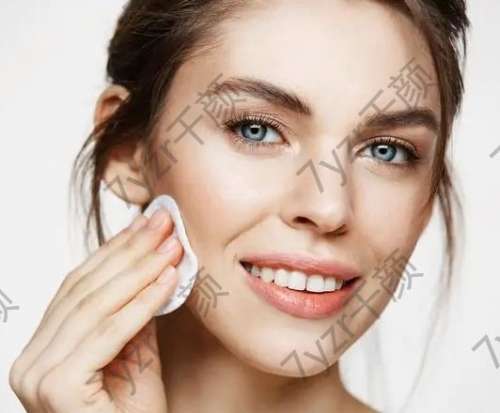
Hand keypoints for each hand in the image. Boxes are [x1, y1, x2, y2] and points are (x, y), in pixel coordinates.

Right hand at [9, 208, 183, 411]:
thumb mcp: (137, 353)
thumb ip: (135, 313)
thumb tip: (151, 261)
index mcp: (43, 349)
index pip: (80, 286)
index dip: (116, 250)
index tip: (147, 224)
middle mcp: (30, 361)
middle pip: (85, 289)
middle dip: (130, 251)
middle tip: (164, 223)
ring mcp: (37, 376)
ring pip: (95, 305)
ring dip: (140, 269)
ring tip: (172, 245)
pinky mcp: (57, 389)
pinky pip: (108, 333)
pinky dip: (142, 303)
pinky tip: (168, 279)